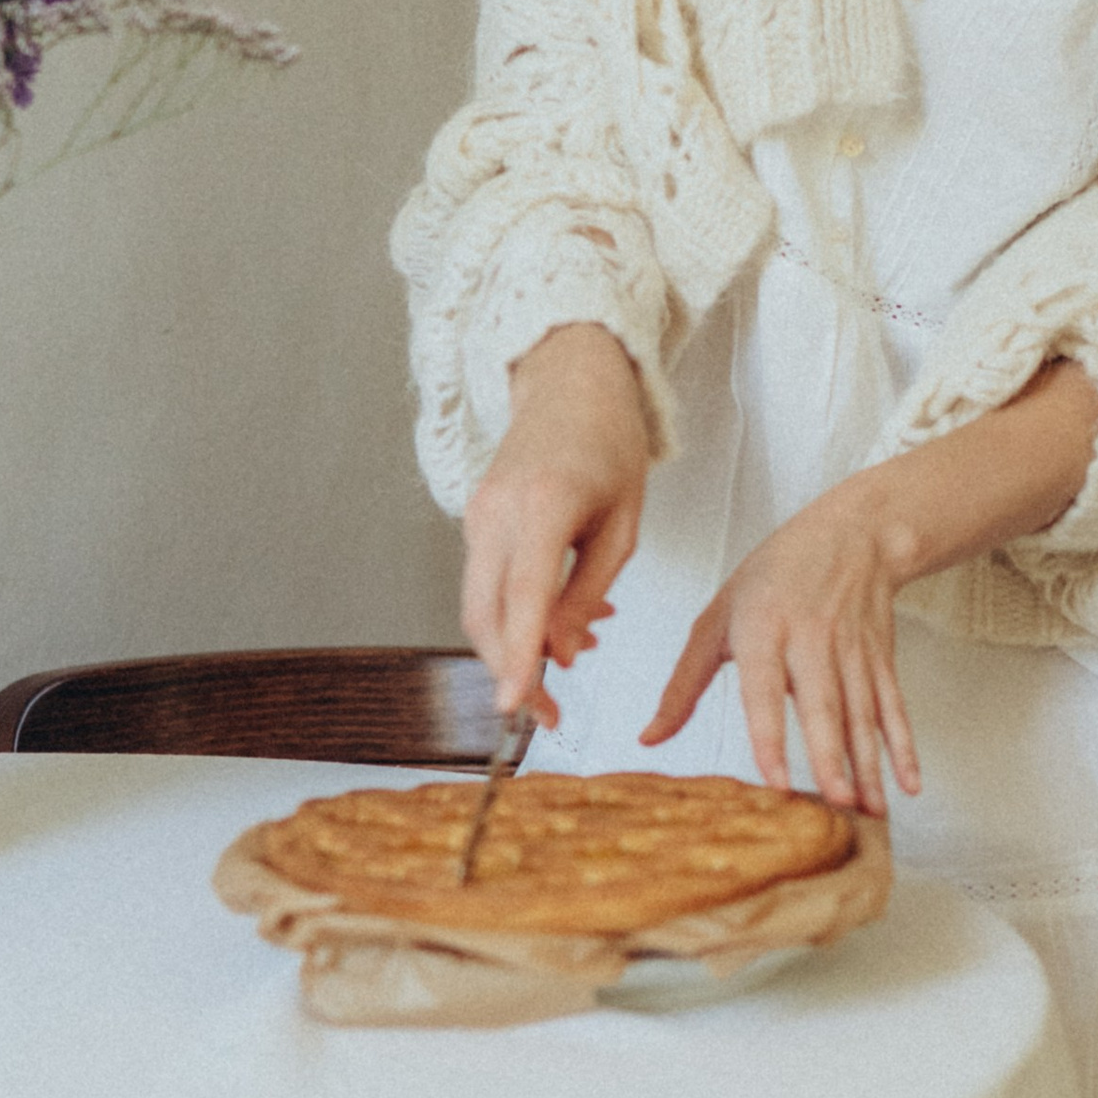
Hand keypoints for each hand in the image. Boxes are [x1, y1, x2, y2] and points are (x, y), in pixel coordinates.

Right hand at [461, 327, 650, 720]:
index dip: (520, 657)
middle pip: (486, 614)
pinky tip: (562, 622)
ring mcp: (478, 513)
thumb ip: (589, 592)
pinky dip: (515, 615)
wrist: (571, 384)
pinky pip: (487, 582)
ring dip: (514, 648)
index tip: (518, 705)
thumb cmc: (609, 444)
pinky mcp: (475, 518)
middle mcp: (498, 509)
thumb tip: (563, 655)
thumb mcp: (623, 525)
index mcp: (544, 504)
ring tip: (570, 665)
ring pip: (479, 605)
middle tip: (550, 713)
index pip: (523, 597)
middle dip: (512, 672)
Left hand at [644, 470, 920, 815]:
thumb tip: (651, 738)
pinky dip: (904, 748)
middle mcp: (812, 639)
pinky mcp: (881, 659)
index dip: (770, 736)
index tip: (776, 781)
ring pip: (863, 715)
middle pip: (824, 706)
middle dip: (832, 758)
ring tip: (869, 810)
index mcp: (764, 628)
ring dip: (870, 766)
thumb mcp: (717, 617)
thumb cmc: (776, 575)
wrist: (852, 533)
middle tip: (836, 803)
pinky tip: (908, 784)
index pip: (764, 690)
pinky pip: (894, 708)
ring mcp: (852, 650)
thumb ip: (683, 683)